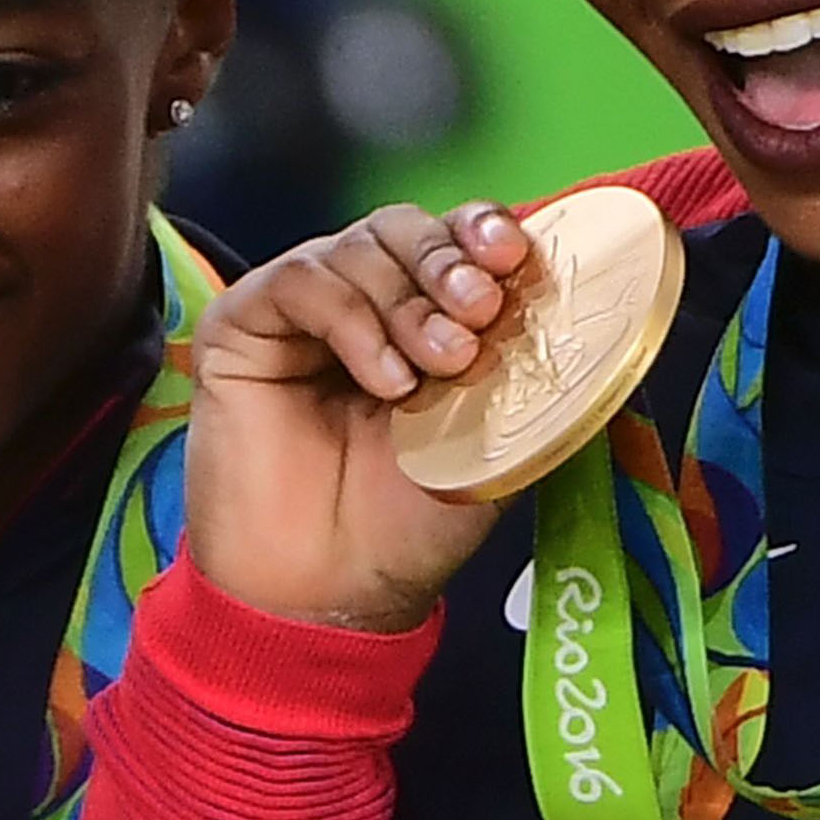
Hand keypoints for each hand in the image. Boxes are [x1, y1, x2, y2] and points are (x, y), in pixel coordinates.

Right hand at [180, 201, 530, 635]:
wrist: (328, 591)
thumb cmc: (408, 527)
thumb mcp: (500, 442)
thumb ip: (532, 374)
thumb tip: (578, 308)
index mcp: (423, 323)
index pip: (455, 242)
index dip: (486, 233)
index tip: (516, 259)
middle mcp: (362, 307)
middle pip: (406, 228)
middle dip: (452, 261)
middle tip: (480, 313)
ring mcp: (298, 315)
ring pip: (357, 246)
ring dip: (410, 300)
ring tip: (435, 369)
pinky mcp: (240, 327)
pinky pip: (300, 280)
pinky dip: (351, 319)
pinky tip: (382, 380)